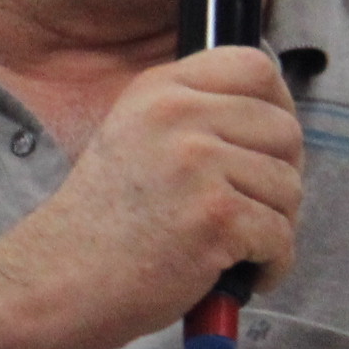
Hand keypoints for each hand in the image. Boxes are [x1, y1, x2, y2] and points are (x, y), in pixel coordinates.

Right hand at [0, 48, 303, 348]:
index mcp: (160, 88)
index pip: (255, 67)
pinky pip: (281, 237)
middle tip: (255, 209)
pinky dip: (270, 266)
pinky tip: (236, 276)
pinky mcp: (216, 217)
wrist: (58, 280)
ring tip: (235, 248)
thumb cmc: (103, 224)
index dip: (279, 107)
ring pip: (290, 187)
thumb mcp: (136, 136)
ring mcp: (198, 164)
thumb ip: (194, 116)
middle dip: (283, 176)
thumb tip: (274, 121)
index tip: (272, 145)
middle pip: (285, 130)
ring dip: (275, 226)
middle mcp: (178, 114)